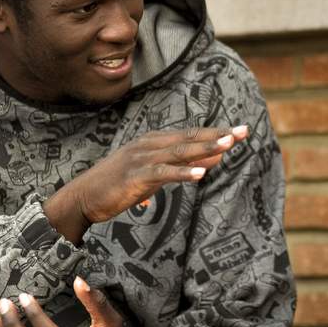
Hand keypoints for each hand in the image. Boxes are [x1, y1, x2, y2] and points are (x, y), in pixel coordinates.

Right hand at [44, 125, 248, 242]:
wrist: (83, 197)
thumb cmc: (118, 186)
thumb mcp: (153, 175)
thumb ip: (180, 166)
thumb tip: (211, 161)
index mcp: (153, 141)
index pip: (190, 134)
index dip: (216, 132)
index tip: (240, 130)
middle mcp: (149, 144)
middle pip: (189, 138)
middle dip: (218, 134)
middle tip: (244, 131)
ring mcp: (141, 158)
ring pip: (179, 151)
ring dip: (205, 148)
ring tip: (228, 145)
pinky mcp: (135, 176)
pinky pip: (163, 172)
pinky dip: (183, 172)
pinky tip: (201, 173)